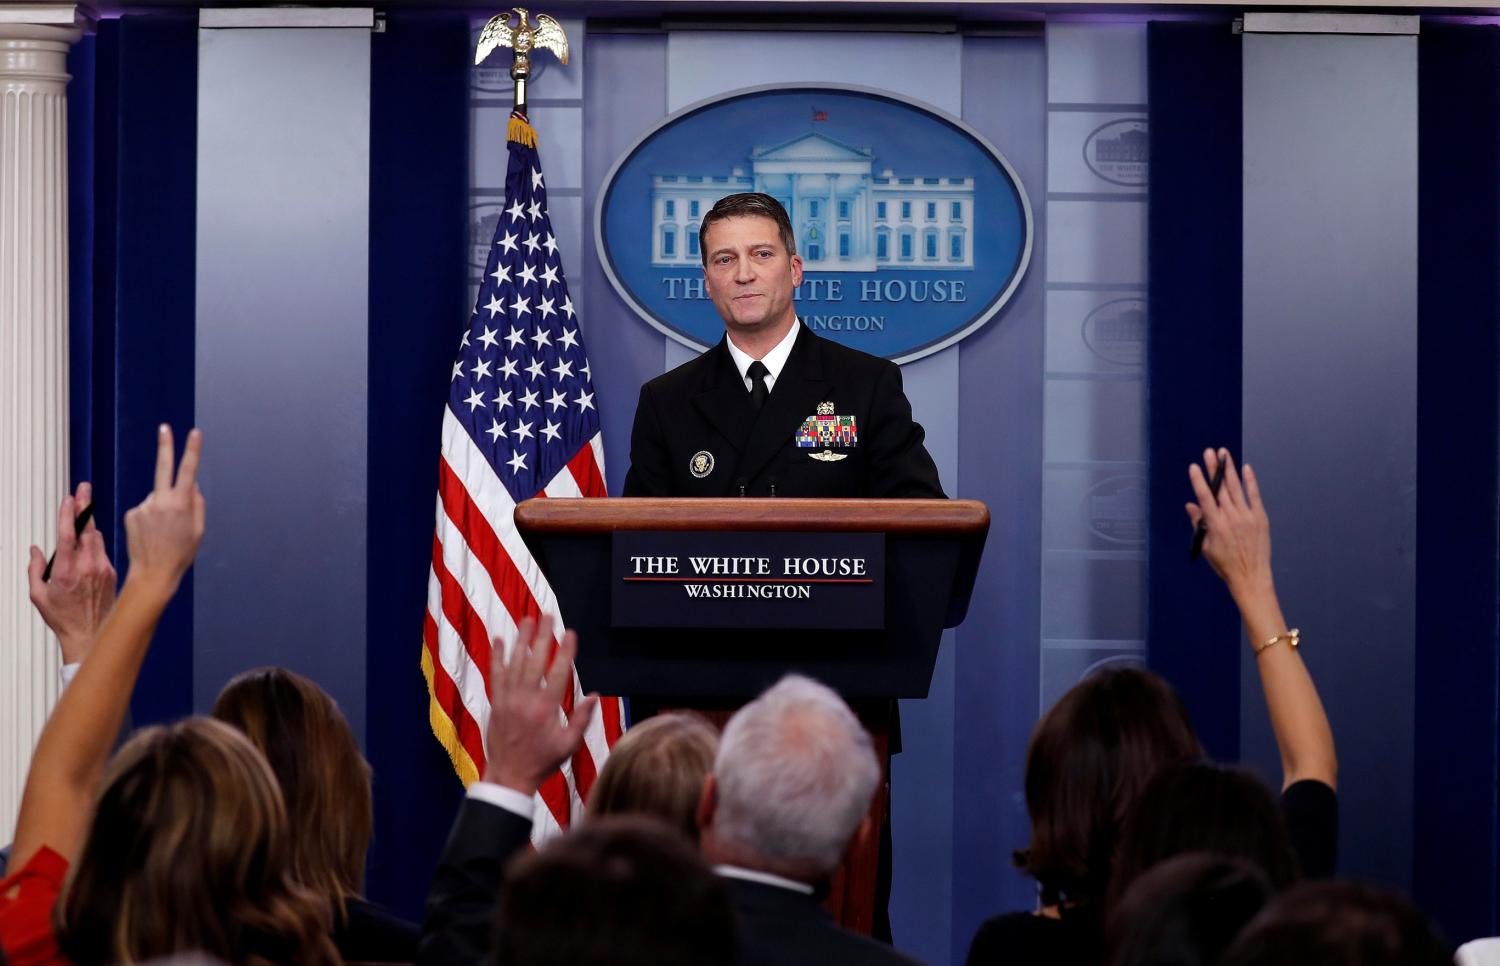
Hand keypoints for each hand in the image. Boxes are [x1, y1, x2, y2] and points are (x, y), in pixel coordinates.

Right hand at [27, 482, 116, 663]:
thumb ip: (35, 569)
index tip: (69, 498)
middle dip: (84, 506)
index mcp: (66, 571)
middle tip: (84, 487)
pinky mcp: (111, 572)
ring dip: (89, 522)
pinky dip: (95, 541)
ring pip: (97, 537)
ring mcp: (102, 568)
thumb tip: (35, 550)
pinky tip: (89, 537)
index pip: (68, 535)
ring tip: (85, 506)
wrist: (90, 633)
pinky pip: (103, 549)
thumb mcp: (38, 595)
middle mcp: (87, 567)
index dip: (69, 514)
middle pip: (86, 529)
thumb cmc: (63, 617)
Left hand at [122, 425, 205, 598]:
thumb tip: (193, 486)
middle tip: (164, 427)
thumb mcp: (199, 531)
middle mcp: (161, 501)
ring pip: (156, 498)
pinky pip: (144, 509)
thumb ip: (197, 505)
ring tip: (162, 532)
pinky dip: (148, 517)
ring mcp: (144, 507)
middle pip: (163, 467)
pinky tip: (150, 534)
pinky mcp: (131, 514)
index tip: (194, 433)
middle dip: (165, 446)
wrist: (154, 572)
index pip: (189, 470)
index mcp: (182, 504)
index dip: (192, 450)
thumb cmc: (181, 554)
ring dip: (160, 508)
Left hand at [481, 616, 597, 794]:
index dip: (565, 651)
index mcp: (546, 709)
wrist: (510, 775)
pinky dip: (497, 656)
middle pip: (535, 661)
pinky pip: (496, 675)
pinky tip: (499, 640)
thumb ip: (582, 719)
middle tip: (547, 616)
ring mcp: (508, 700)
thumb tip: (595, 695)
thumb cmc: (543, 761)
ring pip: (514, 663)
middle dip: (542, 636)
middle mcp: (526, 700)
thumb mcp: (569, 745)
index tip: (570, 633)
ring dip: (521, 640)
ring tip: (527, 620)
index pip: (558, 673)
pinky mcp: (497, 702)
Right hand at [1186, 447, 1273, 600]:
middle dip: (1214, 469)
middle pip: (1220, 488)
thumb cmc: (1225, 565)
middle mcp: (1232, 518)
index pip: (1205, 498)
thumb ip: (1199, 524)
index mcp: (1216, 526)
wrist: (1251, 577)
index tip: (1194, 467)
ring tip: (1224, 454)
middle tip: (1210, 452)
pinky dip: (1250, 482)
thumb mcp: (1206, 547)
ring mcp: (1248, 517)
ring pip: (1236, 489)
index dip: (1198, 481)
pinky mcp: (1260, 518)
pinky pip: (1254, 496)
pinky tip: (1245, 469)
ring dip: (1229, 470)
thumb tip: (1191, 506)